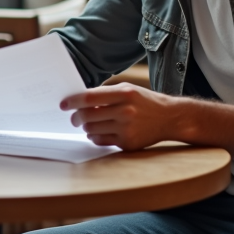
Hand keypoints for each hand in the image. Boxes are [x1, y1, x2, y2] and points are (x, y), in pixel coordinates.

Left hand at [61, 83, 177, 150]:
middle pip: (88, 115)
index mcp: (124, 93)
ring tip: (88, 123)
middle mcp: (125, 111)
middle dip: (76, 117)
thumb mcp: (127, 89)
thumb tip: (79, 100)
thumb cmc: (144, 101)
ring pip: (92, 129)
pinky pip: (101, 141)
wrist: (169, 118)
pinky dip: (95, 136)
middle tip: (73, 118)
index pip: (90, 97)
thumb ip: (105, 94)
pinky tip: (98, 131)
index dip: (73, 101)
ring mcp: (127, 129)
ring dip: (85, 127)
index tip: (63, 104)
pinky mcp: (127, 143)